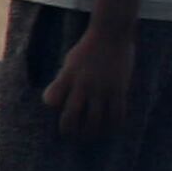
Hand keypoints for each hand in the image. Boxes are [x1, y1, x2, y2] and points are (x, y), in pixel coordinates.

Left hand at [41, 20, 135, 140]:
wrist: (111, 34)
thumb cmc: (88, 48)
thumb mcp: (70, 62)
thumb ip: (65, 79)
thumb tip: (59, 99)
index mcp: (67, 76)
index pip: (52, 99)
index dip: (52, 104)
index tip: (56, 107)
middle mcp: (82, 84)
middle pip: (71, 116)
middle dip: (69, 129)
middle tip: (70, 134)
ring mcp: (101, 88)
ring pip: (94, 120)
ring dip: (91, 132)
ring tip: (90, 136)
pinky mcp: (119, 89)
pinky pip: (117, 114)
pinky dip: (113, 125)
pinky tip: (111, 128)